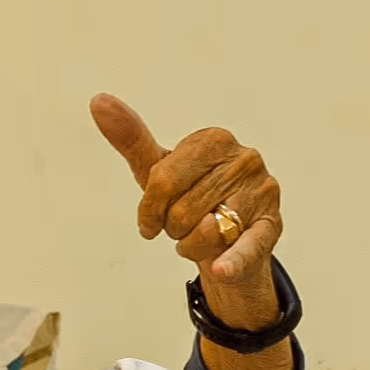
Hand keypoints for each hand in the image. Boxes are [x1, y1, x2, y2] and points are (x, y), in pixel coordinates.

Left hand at [90, 94, 282, 329]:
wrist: (226, 240)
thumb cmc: (191, 199)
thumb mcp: (158, 170)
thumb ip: (131, 139)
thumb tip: (99, 101)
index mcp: (215, 139)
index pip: (162, 180)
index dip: (150, 209)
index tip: (152, 217)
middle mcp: (244, 159)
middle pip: (180, 209)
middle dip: (173, 227)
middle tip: (185, 225)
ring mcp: (262, 192)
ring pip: (204, 232)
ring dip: (191, 246)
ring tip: (202, 236)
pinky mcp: (271, 227)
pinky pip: (245, 246)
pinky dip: (232, 260)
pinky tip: (221, 268)